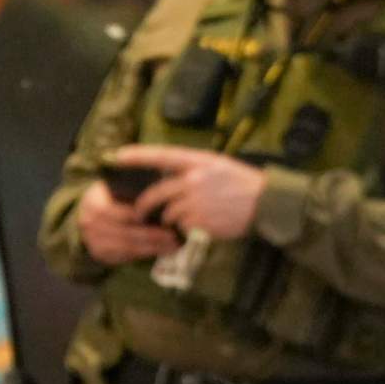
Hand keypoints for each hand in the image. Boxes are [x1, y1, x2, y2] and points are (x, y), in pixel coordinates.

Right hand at [77, 178, 182, 264]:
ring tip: (174, 245)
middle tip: (174, 236)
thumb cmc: (117, 197)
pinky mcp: (99, 253)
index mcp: (93, 201)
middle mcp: (89, 221)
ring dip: (152, 248)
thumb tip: (165, 189)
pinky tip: (162, 251)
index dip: (140, 215)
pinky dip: (145, 254)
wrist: (96, 214)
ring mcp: (92, 239)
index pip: (117, 211)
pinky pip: (125, 256)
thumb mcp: (121, 187)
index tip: (165, 216)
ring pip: (126, 246)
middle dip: (152, 235)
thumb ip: (137, 188)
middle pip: (124, 232)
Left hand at [113, 144, 265, 241]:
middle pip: (156, 193)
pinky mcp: (202, 221)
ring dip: (173, 219)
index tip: (117, 156)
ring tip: (187, 219)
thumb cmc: (243, 183)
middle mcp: (194, 180)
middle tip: (140, 213)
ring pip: (169, 214)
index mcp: (199, 162)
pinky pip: (184, 226)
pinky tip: (203, 224)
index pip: (161, 156)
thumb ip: (194, 170)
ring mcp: (197, 202)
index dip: (138, 156)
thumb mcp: (219, 166)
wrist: (267, 202)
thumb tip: (168, 178)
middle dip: (145, 206)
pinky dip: (188, 228)